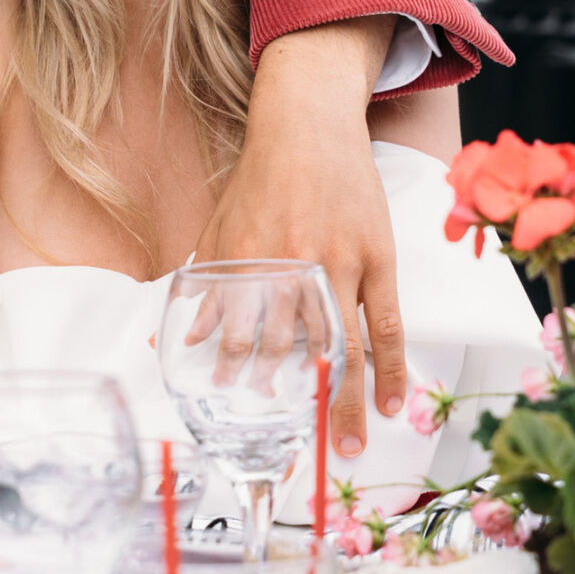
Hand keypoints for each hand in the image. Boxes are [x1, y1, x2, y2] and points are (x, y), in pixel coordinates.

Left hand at [197, 19, 404, 458]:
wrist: (309, 125)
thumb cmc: (261, 179)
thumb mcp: (220, 230)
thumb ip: (205, 288)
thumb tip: (183, 340)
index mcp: (249, 263)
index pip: (243, 335)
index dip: (241, 377)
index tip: (239, 414)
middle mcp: (293, 269)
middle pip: (293, 351)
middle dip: (292, 404)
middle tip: (294, 447)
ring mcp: (340, 265)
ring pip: (345, 347)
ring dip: (343, 402)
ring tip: (346, 448)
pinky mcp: (377, 258)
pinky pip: (387, 324)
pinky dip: (390, 367)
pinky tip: (391, 401)